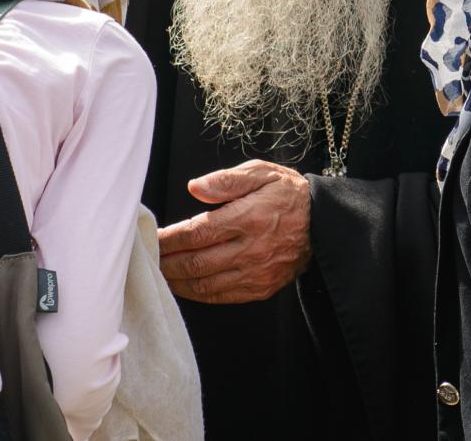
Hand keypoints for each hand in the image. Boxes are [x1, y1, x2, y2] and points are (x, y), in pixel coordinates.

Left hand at [157, 159, 311, 304]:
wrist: (323, 224)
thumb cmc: (287, 194)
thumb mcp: (260, 173)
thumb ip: (225, 180)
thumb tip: (194, 188)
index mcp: (248, 218)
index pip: (197, 233)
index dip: (169, 239)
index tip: (151, 237)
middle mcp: (251, 249)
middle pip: (196, 263)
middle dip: (167, 263)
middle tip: (147, 259)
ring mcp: (256, 273)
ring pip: (205, 285)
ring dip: (178, 281)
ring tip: (160, 274)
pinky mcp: (261, 288)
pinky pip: (222, 297)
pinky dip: (198, 294)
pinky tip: (185, 286)